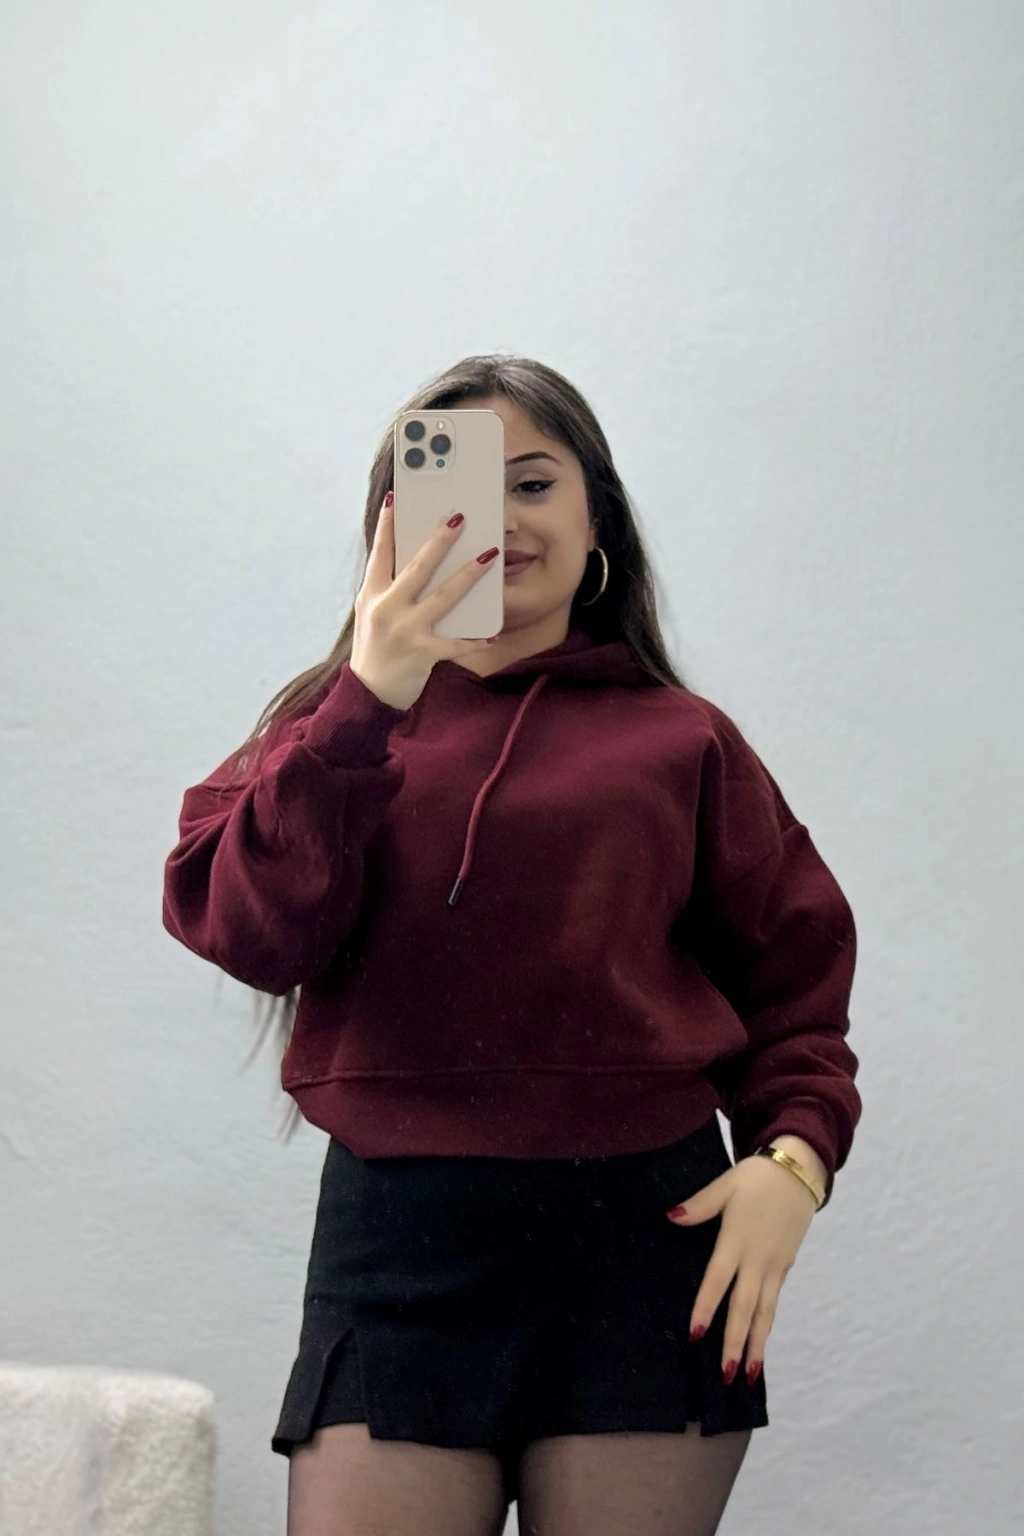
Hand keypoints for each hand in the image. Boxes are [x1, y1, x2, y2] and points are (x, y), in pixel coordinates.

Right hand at [350, 492, 500, 711]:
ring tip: (489, 555)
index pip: (379, 553)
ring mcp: (405, 631)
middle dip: (440, 541)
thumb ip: (387, 588)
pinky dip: (475, 640)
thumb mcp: (371, 614)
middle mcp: (386, 609)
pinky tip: (492, 634)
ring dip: (468, 574)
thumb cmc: (374, 649)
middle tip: (459, 518)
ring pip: (443, 597)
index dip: (386, 525)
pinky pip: (455, 643)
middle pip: (417, 567)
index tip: (395, 498)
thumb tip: (410, 560)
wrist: (368, 693)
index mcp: (371, 594)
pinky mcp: (423, 653)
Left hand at [665, 1148, 818, 1385]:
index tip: (696, 1336)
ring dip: (757, 1344)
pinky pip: (774, 1301)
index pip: (718, 1281)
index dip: (707, 1308)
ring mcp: (775, 1266)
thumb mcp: (725, 1184)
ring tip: (750, 1374)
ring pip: (765, 1312)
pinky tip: (760, 1342)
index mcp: (737, 1241)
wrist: (799, 1171)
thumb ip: (699, 1205)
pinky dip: (766, 1324)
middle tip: (727, 1375)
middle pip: (745, 1308)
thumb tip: (671, 1216)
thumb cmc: (757, 1178)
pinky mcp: (785, 1266)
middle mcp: (757, 1260)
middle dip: (736, 1343)